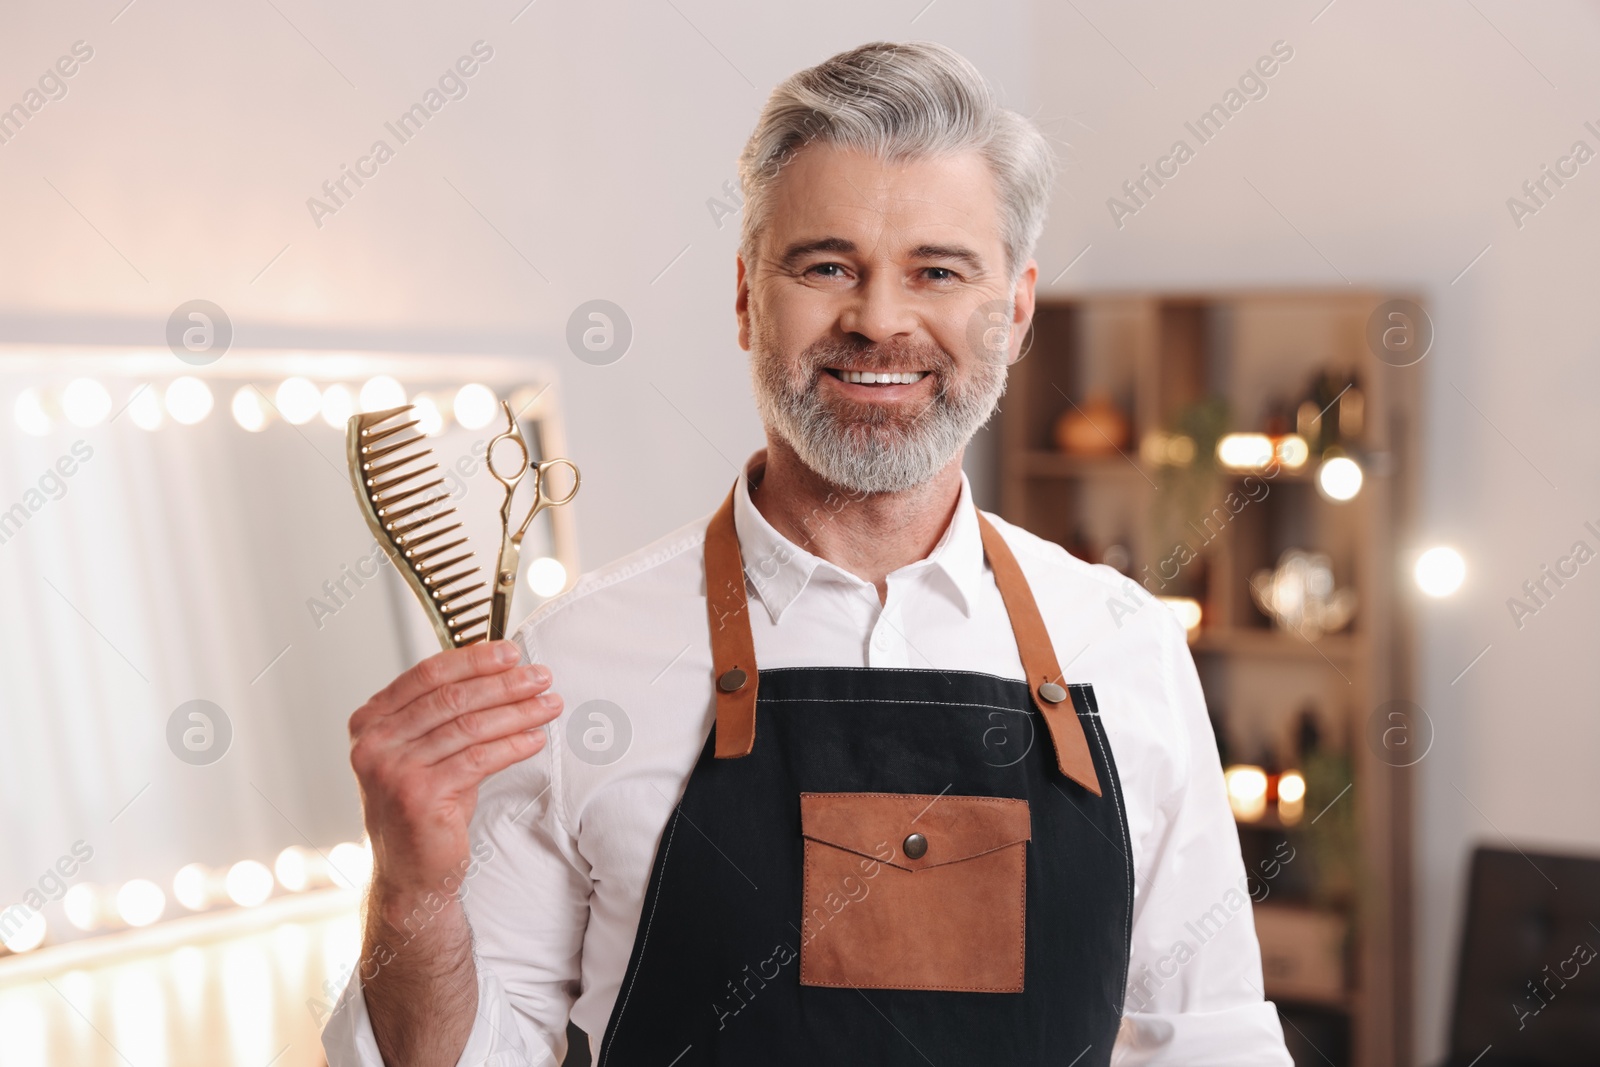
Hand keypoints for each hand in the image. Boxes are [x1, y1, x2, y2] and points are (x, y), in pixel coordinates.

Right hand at [348, 639, 561, 902]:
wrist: (410, 870)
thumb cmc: (424, 805)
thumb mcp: (427, 750)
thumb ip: (447, 713)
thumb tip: (502, 670)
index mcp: (370, 721)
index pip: (427, 674)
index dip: (474, 659)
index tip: (510, 653)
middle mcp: (374, 743)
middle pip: (451, 698)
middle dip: (504, 684)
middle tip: (541, 677)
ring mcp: (392, 770)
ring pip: (468, 727)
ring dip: (517, 712)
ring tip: (549, 705)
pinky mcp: (419, 796)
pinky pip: (478, 760)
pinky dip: (512, 746)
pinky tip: (535, 740)